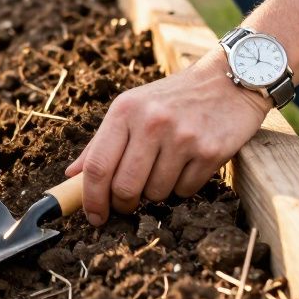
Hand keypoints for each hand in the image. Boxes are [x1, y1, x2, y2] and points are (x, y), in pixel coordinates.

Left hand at [65, 50, 270, 224]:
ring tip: (164, 167)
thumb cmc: (172, 98)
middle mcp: (152, 122)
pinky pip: (185, 191)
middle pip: (125, 187)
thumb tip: (71, 175)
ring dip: (156, 192)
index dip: (91, 199)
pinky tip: (187, 164)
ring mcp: (182, 137)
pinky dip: (182, 187)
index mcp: (125, 110)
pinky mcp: (210, 151)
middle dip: (123, 204)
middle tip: (127, 203)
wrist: (227, 81)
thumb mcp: (132, 108)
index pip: (97, 166)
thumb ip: (101, 142)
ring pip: (156, 193)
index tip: (94, 217)